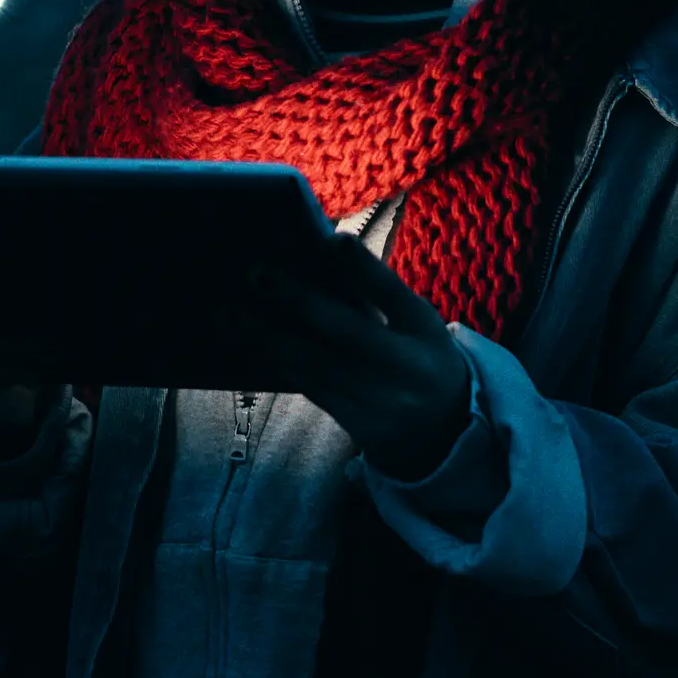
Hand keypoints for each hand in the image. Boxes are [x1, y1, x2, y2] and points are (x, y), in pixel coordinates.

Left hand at [235, 234, 474, 481]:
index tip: (331, 241)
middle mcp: (407, 368)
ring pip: (317, 365)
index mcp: (426, 332)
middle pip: (348, 333)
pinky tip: (253, 345)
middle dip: (299, 302)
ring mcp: (384, 402)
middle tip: (257, 275)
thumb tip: (315, 261)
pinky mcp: (361, 427)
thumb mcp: (417, 328)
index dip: (364, 269)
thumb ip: (379, 301)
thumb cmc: (419, 360)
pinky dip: (281, 364)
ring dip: (268, 337)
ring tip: (229, 315)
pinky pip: (313, 390)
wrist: (448, 436)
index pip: (394, 295)